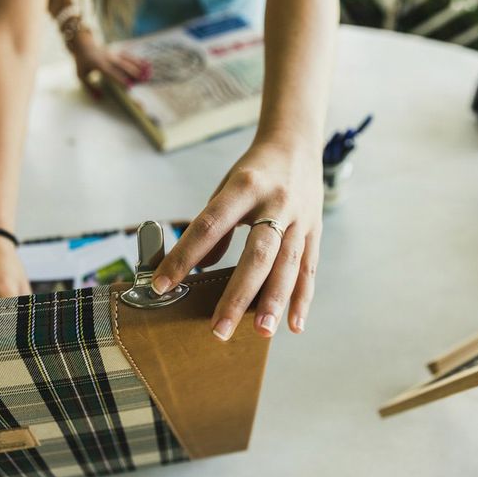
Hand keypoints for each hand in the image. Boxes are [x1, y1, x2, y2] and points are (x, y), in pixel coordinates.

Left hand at [71, 30, 149, 98]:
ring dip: (140, 66)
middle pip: (123, 66)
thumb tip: (99, 99)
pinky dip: (138, 60)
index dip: (121, 79)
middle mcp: (108, 59)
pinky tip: (147, 63)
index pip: (112, 73)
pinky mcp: (117, 52)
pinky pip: (129, 55)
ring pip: (128, 60)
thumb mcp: (81, 75)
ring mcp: (114, 54)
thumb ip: (90, 88)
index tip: (130, 86)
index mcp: (99, 65)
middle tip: (144, 79)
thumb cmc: (82, 62)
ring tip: (149, 72)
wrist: (83, 44)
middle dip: (134, 72)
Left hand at [152, 140, 323, 339]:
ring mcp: (300, 219)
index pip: (209, 226)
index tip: (162, 285)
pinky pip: (309, 269)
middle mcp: (276, 203)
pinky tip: (294, 326)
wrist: (297, 144)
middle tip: (218, 329)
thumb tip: (201, 268)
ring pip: (288, 266)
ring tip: (260, 332)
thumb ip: (215, 226)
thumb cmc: (255, 169)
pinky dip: (302, 299)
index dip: (183, 257)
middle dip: (237, 294)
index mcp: (245, 187)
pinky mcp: (315, 231)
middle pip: (257, 254)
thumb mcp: (227, 187)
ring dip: (274, 302)